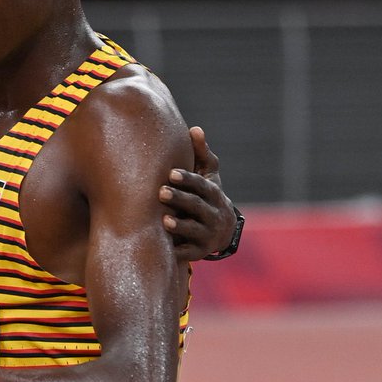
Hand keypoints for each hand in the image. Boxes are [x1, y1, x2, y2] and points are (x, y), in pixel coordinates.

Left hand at [161, 126, 235, 261]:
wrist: (221, 231)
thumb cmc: (206, 196)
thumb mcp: (208, 176)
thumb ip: (201, 154)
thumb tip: (194, 129)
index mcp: (214, 194)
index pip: (202, 185)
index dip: (188, 179)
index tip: (171, 173)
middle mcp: (214, 214)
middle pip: (197, 207)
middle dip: (180, 200)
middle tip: (161, 192)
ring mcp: (208, 235)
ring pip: (194, 231)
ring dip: (180, 226)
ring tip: (165, 221)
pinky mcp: (199, 252)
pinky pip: (188, 253)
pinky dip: (178, 252)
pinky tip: (164, 249)